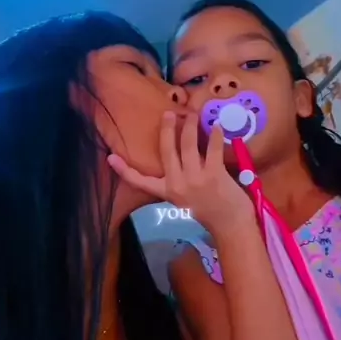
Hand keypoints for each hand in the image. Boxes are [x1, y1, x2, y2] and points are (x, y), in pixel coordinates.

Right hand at [107, 111, 254, 234]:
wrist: (230, 226)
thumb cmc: (210, 211)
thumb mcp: (186, 198)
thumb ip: (181, 178)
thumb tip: (183, 151)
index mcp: (167, 192)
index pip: (140, 182)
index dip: (123, 170)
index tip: (110, 158)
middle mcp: (177, 184)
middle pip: (167, 150)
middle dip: (167, 129)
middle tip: (169, 114)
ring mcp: (195, 179)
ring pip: (188, 145)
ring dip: (190, 126)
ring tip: (192, 115)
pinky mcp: (214, 174)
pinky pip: (212, 149)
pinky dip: (215, 135)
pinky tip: (217, 126)